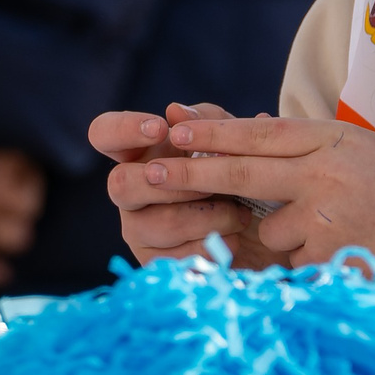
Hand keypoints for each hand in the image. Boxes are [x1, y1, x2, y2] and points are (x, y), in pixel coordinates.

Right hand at [89, 102, 277, 268]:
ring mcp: (139, 230)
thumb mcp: (235, 142)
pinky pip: (176, 259)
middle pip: (120, 184)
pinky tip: (234, 239)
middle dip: (173, 182)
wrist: (270, 233)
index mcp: (143, 153)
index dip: (123, 128)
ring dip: (209, 216)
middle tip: (211, 184)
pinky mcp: (156, 264)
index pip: (104, 133)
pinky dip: (214, 246)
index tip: (160, 128)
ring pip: (157, 223)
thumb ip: (210, 122)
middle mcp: (131, 191)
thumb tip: (175, 110)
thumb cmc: (243, 177)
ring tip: (241, 214)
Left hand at [103, 112, 374, 288]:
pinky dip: (309, 263)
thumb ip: (309, 147)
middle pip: (241, 171)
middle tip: (150, 173)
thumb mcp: (361, 153)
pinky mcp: (327, 258)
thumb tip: (247, 135)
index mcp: (333, 140)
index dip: (213, 131)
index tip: (173, 128)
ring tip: (342, 233)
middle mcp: (323, 174)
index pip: (260, 132)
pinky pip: (295, 262)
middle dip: (191, 172)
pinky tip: (348, 255)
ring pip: (270, 228)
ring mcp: (324, 218)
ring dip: (287, 236)